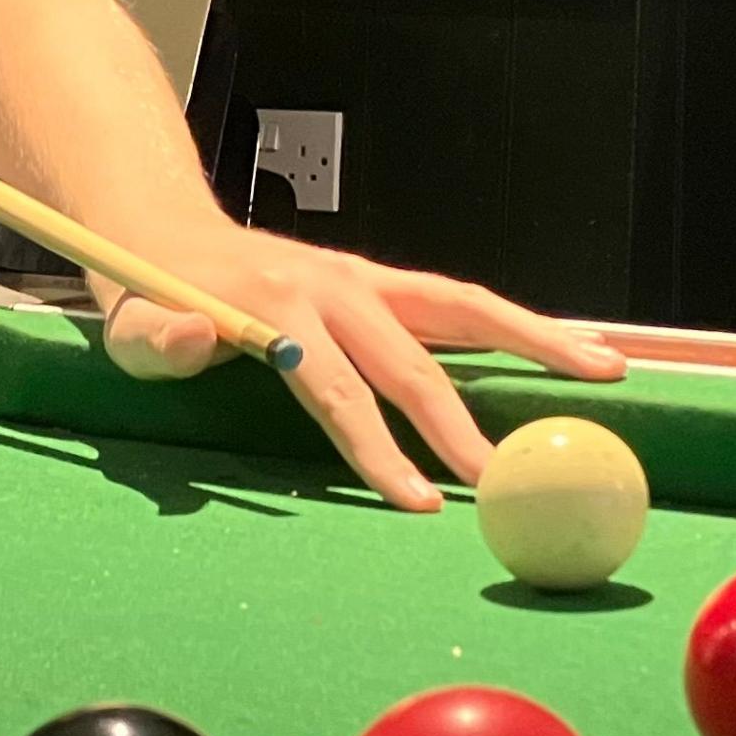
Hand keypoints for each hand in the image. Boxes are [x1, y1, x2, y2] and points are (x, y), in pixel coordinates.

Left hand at [99, 230, 626, 511]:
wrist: (165, 233)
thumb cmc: (148, 301)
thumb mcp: (129, 328)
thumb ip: (159, 342)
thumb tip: (191, 336)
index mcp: (274, 308)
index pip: (336, 387)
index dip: (378, 447)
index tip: (418, 502)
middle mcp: (334, 286)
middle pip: (415, 358)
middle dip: (463, 424)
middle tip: (510, 478)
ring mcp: (366, 280)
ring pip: (464, 308)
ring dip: (536, 339)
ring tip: (607, 369)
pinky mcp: (385, 284)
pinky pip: (461, 305)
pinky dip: (518, 325)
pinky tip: (573, 349)